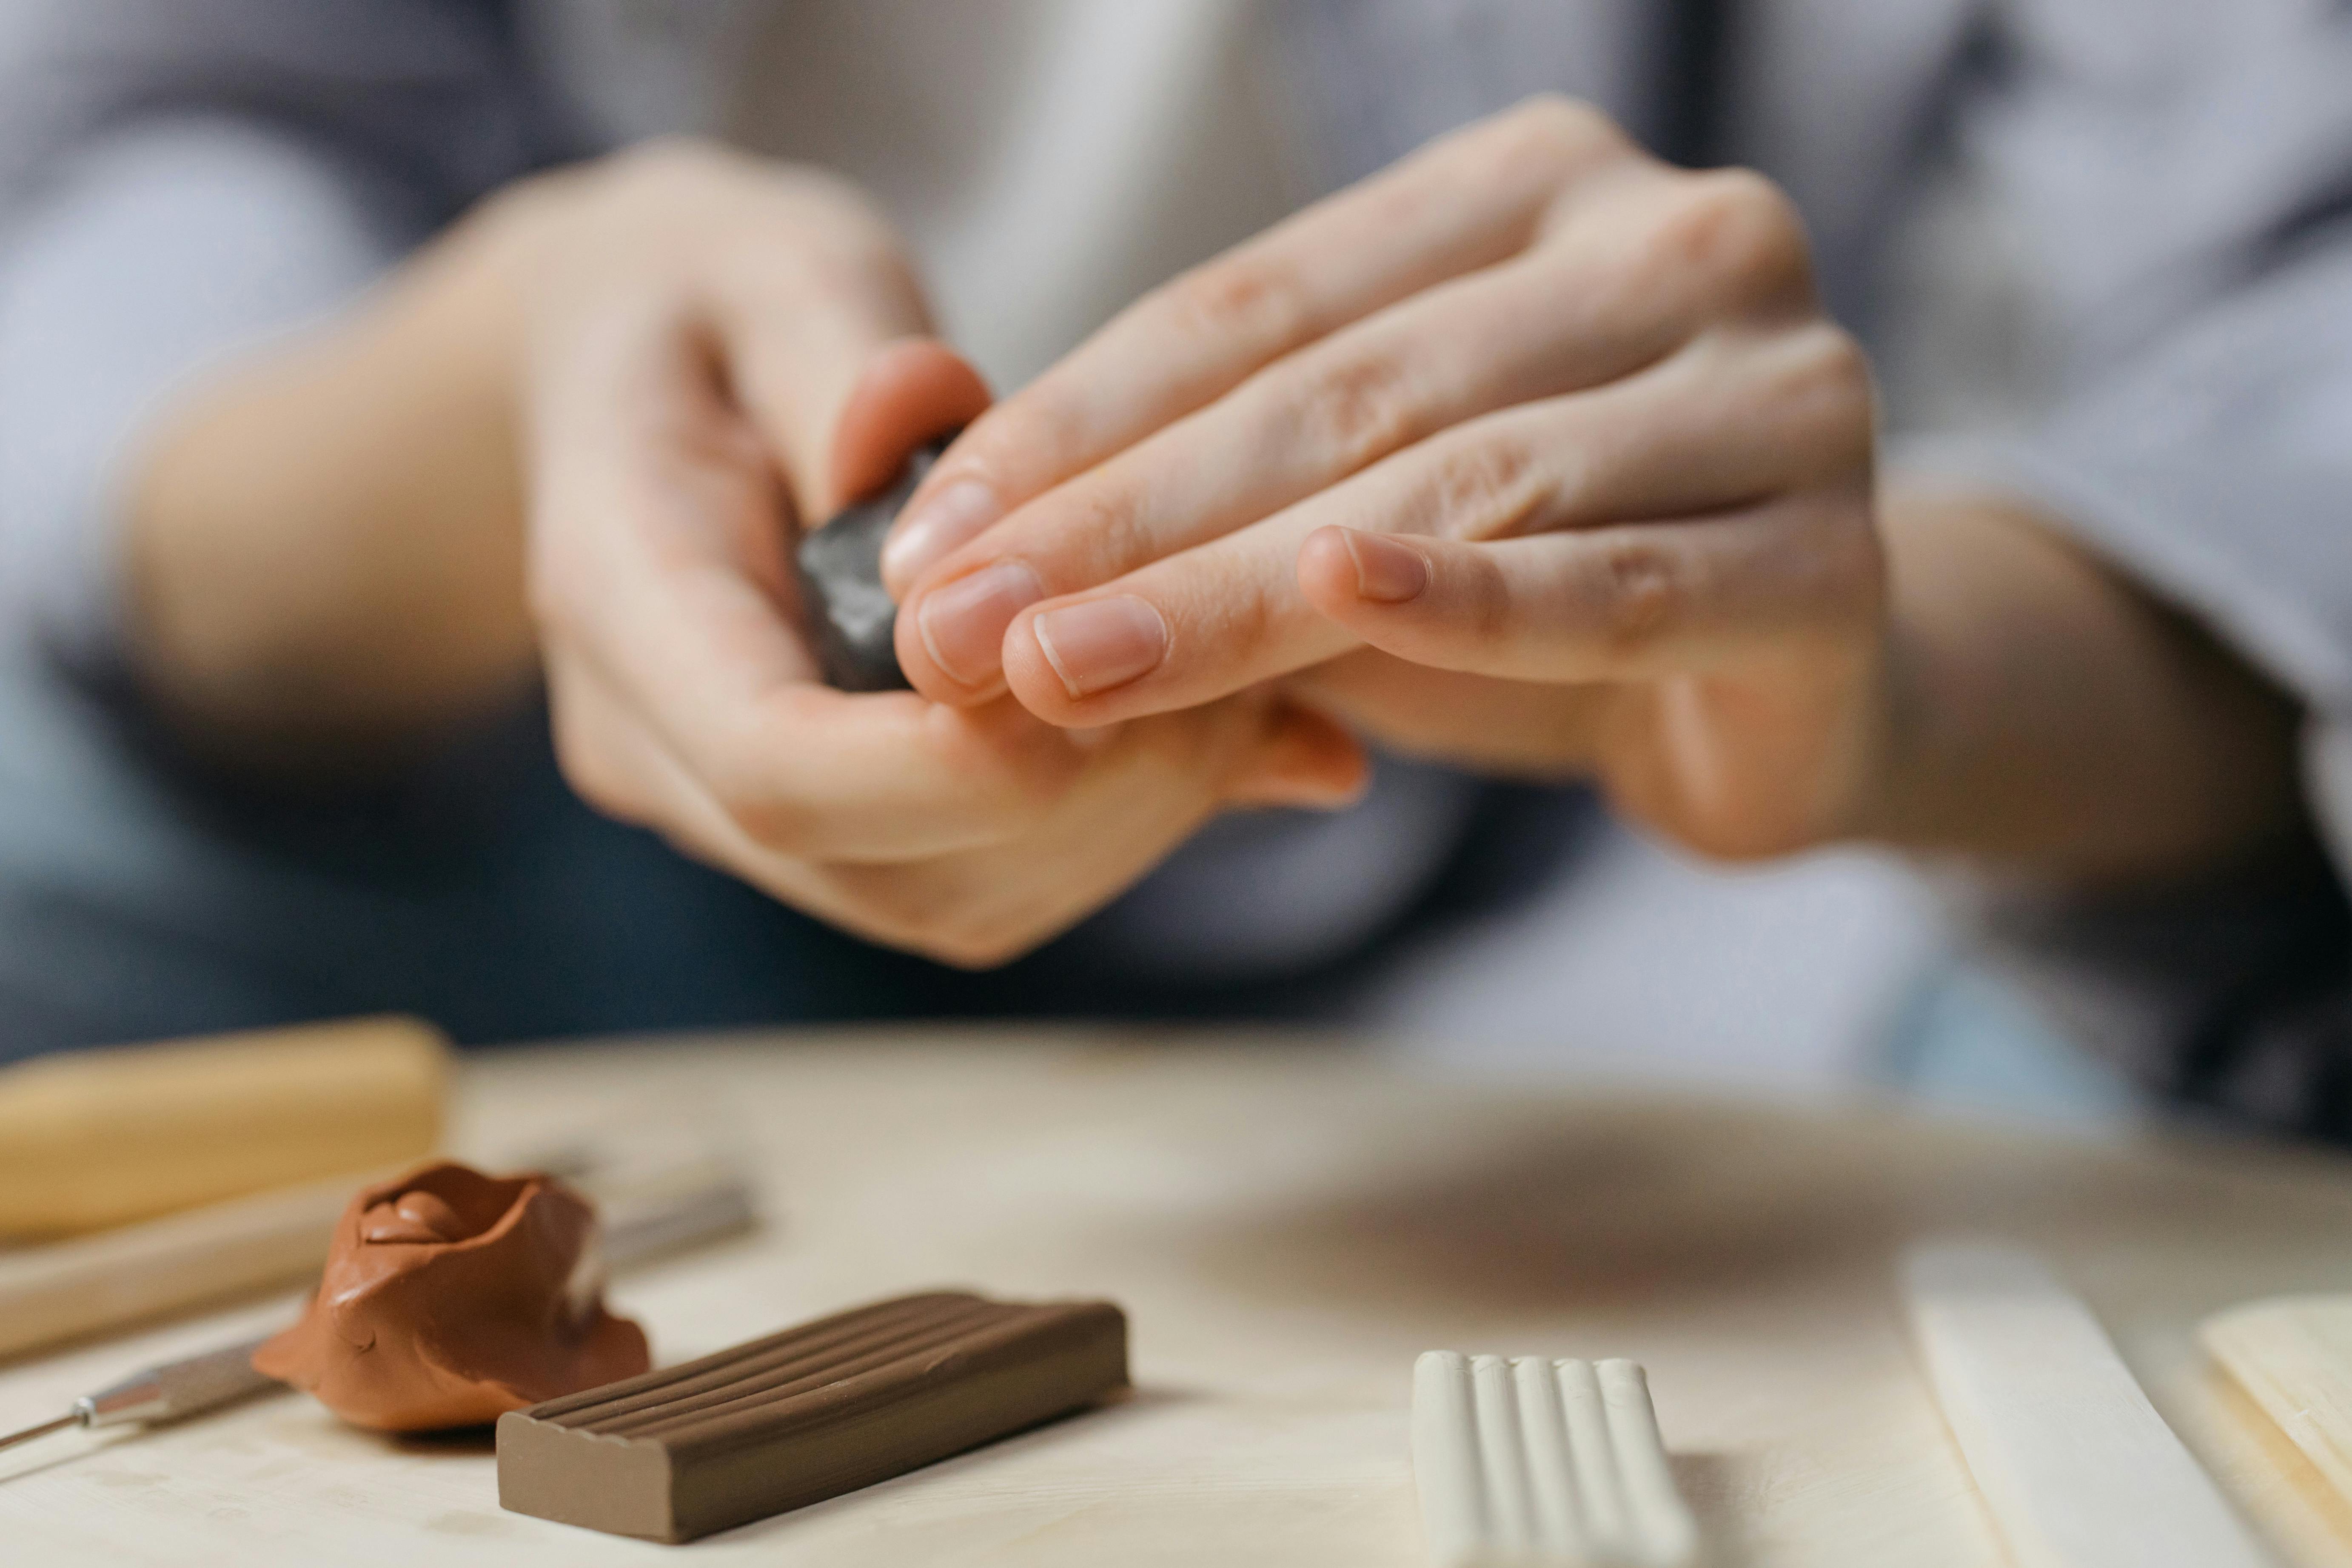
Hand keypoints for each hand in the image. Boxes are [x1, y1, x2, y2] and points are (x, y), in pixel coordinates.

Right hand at [519, 143, 1362, 962]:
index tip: (1102, 673)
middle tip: (1226, 663)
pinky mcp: (830, 830)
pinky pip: (986, 884)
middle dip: (1085, 796)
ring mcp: (734, 815)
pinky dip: (1118, 820)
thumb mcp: (773, 269)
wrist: (643, 371)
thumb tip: (937, 409)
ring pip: (953, 903)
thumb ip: (851, 356)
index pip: (770, 765)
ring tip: (1231, 681)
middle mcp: (658, 748)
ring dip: (1123, 819)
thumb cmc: (713, 306)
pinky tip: (1203, 715)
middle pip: (883, 870)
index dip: (949, 764)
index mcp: (617, 599)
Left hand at [882, 99, 1885, 857]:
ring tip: (1069, 670)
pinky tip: (1349, 607)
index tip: (937, 532)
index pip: (1266, 304)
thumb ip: (1218, 482)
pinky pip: (1623, 584)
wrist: (1792, 679)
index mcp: (1541, 188)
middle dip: (1130, 524)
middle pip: (1347, 397)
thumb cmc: (1544, 564)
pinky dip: (1478, 604)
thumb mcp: (1365, 489)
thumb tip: (967, 546)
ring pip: (1460, 491)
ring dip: (1240, 590)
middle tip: (963, 625)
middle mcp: (1679, 244)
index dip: (1083, 422)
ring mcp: (1782, 389)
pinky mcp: (1835, 555)